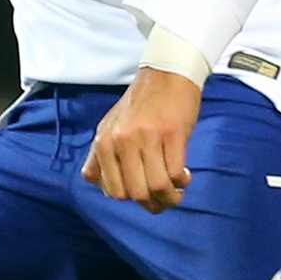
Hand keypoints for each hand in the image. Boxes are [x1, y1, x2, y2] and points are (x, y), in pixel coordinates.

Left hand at [83, 68, 202, 211]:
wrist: (167, 74)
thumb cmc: (140, 105)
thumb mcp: (110, 127)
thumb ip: (99, 157)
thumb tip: (96, 183)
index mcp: (104, 142)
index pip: (113, 191)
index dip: (132, 199)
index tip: (145, 194)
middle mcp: (122, 141)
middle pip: (136, 194)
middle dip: (154, 204)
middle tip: (165, 198)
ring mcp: (147, 138)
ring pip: (157, 187)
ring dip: (171, 197)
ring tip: (177, 189)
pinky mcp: (172, 134)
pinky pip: (175, 173)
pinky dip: (182, 181)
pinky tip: (185, 175)